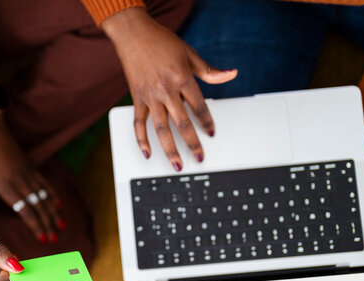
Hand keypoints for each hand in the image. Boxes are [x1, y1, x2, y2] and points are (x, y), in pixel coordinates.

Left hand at [0, 112, 63, 243]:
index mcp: (6, 186)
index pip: (25, 211)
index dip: (36, 226)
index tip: (43, 239)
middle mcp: (21, 181)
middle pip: (38, 207)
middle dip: (47, 224)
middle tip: (55, 239)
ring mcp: (28, 173)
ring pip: (44, 196)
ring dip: (53, 212)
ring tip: (61, 226)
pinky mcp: (30, 166)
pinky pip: (45, 183)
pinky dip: (52, 195)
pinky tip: (58, 205)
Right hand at [102, 8, 237, 170]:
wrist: (133, 34)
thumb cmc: (161, 42)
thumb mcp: (189, 53)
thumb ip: (209, 70)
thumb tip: (230, 74)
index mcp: (182, 78)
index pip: (199, 106)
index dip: (207, 121)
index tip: (211, 133)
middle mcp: (166, 90)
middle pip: (182, 123)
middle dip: (192, 143)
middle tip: (199, 157)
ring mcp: (150, 96)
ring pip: (161, 128)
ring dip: (169, 149)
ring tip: (176, 164)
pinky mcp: (137, 98)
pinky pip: (139, 123)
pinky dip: (141, 139)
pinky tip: (147, 152)